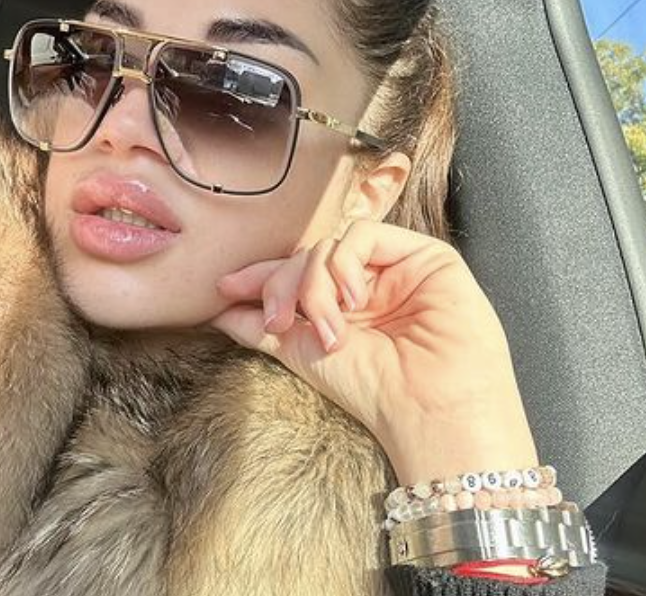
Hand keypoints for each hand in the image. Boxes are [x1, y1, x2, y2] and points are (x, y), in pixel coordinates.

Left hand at [210, 220, 538, 486]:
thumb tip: (217, 310)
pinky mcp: (426, 256)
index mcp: (345, 306)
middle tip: (277, 322)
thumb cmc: (373, 391)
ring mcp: (397, 267)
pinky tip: (353, 301)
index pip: (296, 275)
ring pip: (331, 245)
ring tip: (328, 331)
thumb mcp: (302, 353)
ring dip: (314, 284)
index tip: (224, 288)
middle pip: (308, 257)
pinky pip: (364, 235)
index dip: (260, 276)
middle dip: (282, 284)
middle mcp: (372, 283)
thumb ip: (261, 328)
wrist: (428, 409)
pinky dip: (345, 264)